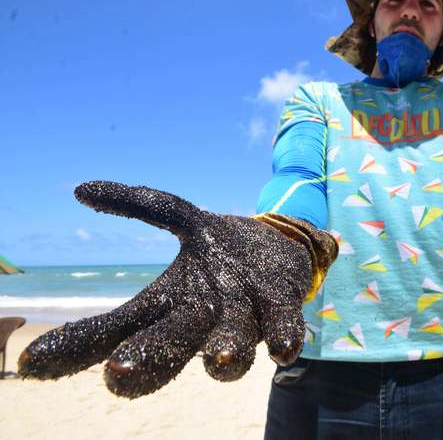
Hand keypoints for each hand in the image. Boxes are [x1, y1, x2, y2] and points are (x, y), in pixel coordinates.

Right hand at [18, 181, 335, 397]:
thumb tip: (81, 190)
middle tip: (119, 373)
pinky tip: (286, 349)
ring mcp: (245, 315)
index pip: (117, 328)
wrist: (284, 248)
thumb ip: (141, 205)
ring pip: (231, 343)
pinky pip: (283, 323)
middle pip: (169, 345)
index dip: (77, 347)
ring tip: (222, 357)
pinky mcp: (282, 304)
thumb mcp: (183, 221)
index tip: (34, 364)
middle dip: (147, 360)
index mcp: (170, 300)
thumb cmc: (223, 250)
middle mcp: (203, 318)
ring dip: (226, 351)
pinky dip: (285, 334)